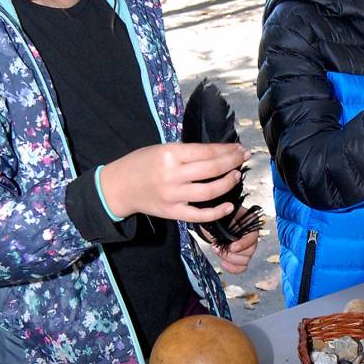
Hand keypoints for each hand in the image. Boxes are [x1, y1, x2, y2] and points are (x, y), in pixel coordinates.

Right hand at [99, 142, 248, 222]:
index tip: (238, 148)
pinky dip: (217, 212)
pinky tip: (229, 205)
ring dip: (228, 183)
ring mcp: (173, 196)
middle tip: (243, 158)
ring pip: (210, 191)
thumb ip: (186, 152)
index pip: (207, 151)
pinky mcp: (173, 213)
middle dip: (232, 162)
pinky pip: (200, 215)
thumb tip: (218, 152)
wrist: (120, 187)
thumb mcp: (162, 149)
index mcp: (170, 154)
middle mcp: (173, 175)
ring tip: (236, 176)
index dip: (227, 150)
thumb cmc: (142, 164)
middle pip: (212, 169)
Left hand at [206, 217, 259, 274]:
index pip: (253, 238)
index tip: (232, 247)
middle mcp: (250, 238)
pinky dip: (232, 268)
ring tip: (217, 251)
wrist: (213, 226)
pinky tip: (223, 263)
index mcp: (249, 225)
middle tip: (216, 247)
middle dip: (230, 252)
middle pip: (249, 252)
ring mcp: (246, 249)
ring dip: (228, 258)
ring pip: (244, 261)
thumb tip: (226, 216)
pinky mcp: (240, 257)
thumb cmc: (219, 218)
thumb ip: (226, 215)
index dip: (242, 244)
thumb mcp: (223, 214)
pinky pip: (242, 268)